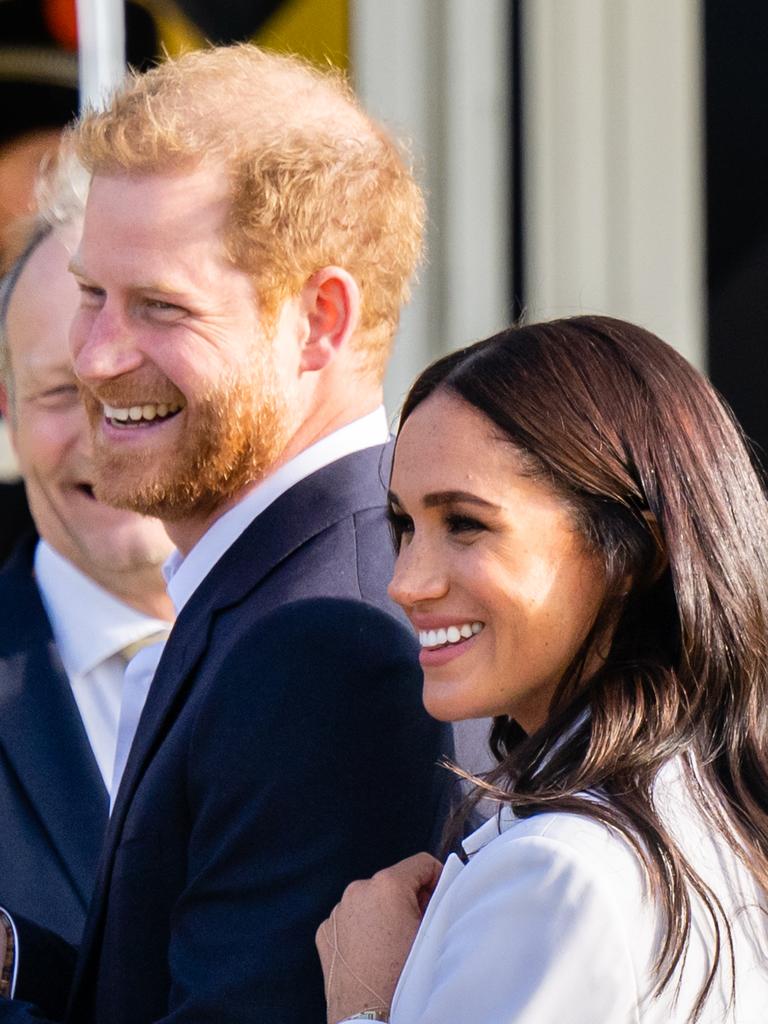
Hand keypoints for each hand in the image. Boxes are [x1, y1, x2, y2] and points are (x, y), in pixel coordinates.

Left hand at [316, 853, 442, 1023]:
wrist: (369, 1017)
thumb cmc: (403, 978)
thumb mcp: (431, 933)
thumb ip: (436, 901)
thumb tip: (437, 889)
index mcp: (387, 884)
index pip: (421, 863)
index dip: (436, 879)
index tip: (438, 897)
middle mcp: (358, 890)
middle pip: (394, 883)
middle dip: (407, 900)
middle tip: (416, 929)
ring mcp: (338, 911)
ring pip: (370, 901)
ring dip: (382, 914)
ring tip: (392, 946)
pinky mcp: (325, 931)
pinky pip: (349, 920)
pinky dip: (361, 930)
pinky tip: (371, 953)